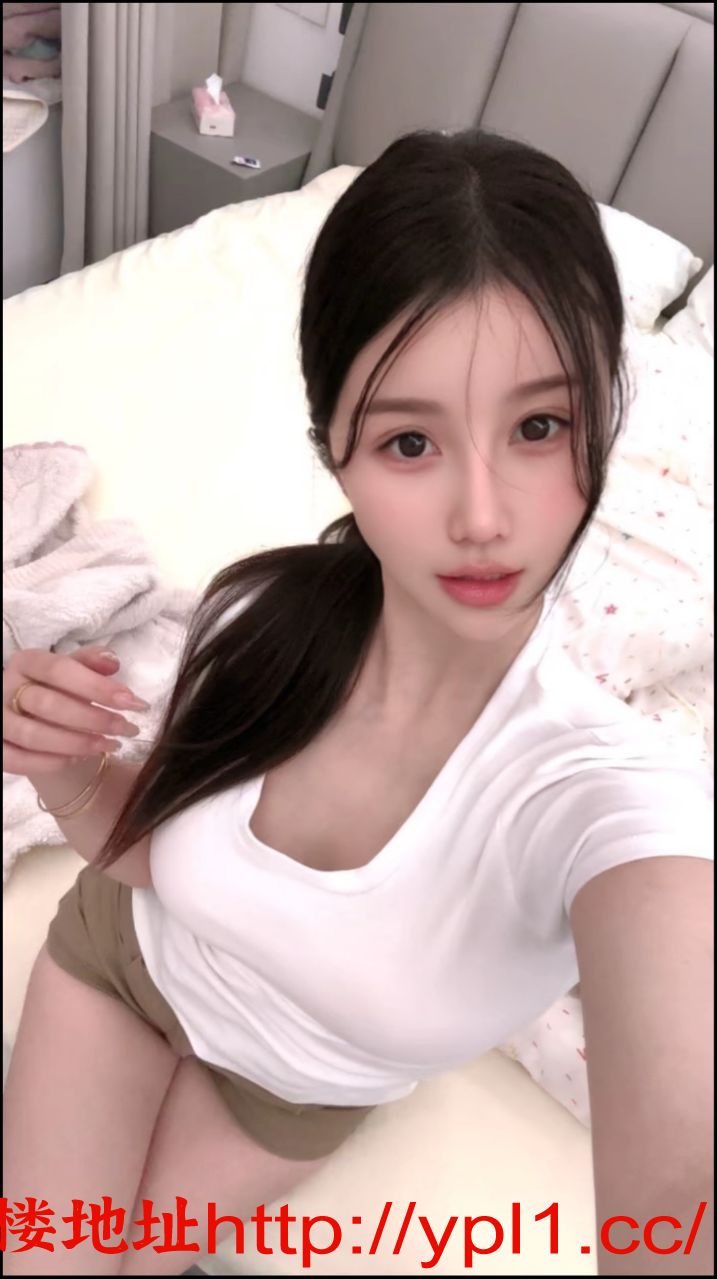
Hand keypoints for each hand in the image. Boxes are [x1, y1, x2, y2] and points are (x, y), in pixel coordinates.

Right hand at [3, 646, 147, 776]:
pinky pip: (17, 760)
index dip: (96, 686)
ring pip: (33, 736)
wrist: (32, 716)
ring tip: (109, 745)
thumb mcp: (73, 670)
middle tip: (125, 728)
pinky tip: (80, 759)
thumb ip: (91, 662)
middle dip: (93, 718)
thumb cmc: (57, 689)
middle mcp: (4, 687)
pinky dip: (51, 762)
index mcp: (26, 662)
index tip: (130, 701)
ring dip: (77, 743)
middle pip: (47, 705)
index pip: (59, 670)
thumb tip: (112, 662)